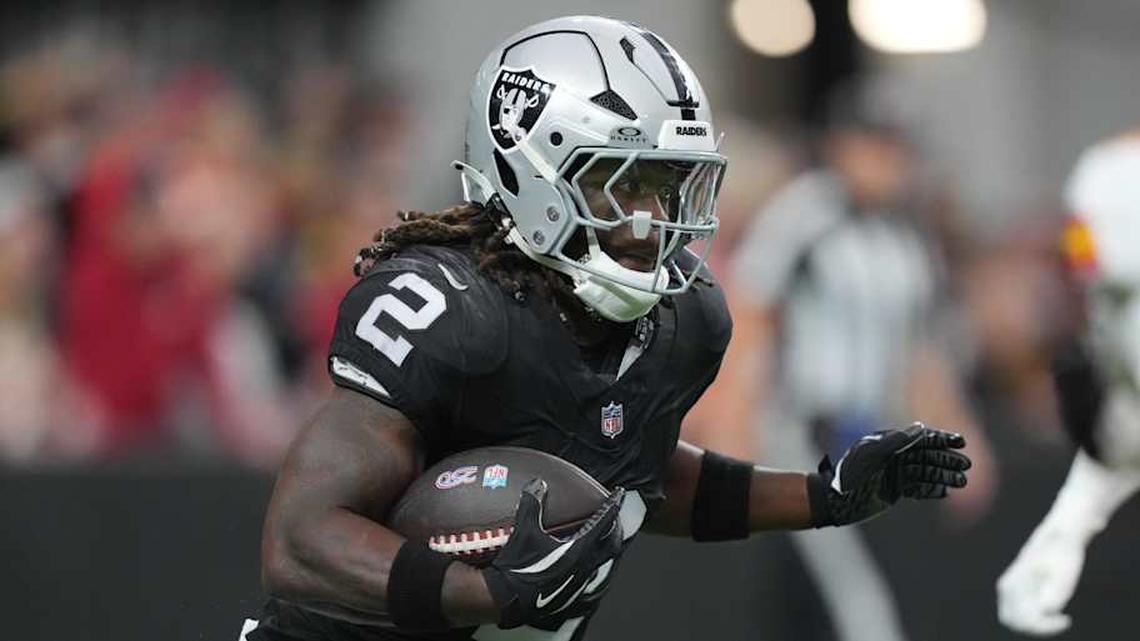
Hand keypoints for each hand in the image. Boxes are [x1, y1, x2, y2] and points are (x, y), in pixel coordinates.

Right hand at [482, 479, 623, 628]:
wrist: (506, 600)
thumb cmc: (516, 568)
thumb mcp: (524, 531)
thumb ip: (532, 505)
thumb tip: (537, 485)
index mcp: (578, 550)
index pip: (603, 522)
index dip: (612, 505)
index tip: (618, 495)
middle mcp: (584, 568)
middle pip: (611, 546)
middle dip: (614, 530)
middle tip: (613, 519)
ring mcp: (579, 586)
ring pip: (603, 567)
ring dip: (604, 553)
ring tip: (601, 545)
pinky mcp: (571, 600)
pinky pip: (591, 587)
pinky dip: (592, 577)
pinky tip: (586, 575)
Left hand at [808, 422, 970, 526]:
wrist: (837, 499)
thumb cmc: (853, 474)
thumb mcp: (874, 454)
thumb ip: (898, 441)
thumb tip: (921, 428)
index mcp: (890, 443)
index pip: (921, 439)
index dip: (942, 439)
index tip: (960, 441)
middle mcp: (895, 456)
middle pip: (928, 456)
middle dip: (948, 459)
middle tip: (967, 465)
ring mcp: (896, 473)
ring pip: (926, 472)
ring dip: (944, 476)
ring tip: (962, 481)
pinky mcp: (894, 489)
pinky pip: (917, 487)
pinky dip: (931, 490)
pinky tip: (944, 492)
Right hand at [996, 521, 1087, 635]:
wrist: (1059, 537)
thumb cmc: (1063, 553)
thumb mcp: (1064, 573)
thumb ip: (1055, 592)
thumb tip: (1046, 609)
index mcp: (1014, 581)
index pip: (1022, 617)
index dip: (1045, 626)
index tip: (1066, 618)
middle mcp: (1006, 588)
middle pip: (1013, 621)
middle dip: (1037, 627)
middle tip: (1060, 620)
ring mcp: (1009, 590)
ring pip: (1015, 619)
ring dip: (1036, 623)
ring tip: (1059, 615)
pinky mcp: (1015, 591)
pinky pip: (1020, 613)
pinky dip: (1037, 617)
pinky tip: (1055, 608)